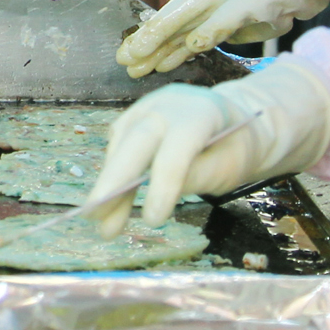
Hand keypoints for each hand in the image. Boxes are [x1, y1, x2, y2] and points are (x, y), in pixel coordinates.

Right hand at [89, 58, 329, 234]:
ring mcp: (146, 107)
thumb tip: (157, 195)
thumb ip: (197, 176)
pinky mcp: (133, 118)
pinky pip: (119, 145)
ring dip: (110, 186)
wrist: (235, 119)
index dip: (163, 184)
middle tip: (95, 213)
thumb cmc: (235, 147)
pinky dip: (115, 176)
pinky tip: (113, 203)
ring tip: (104, 224)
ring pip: (122, 145)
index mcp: (199, 112)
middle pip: (136, 140)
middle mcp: (166, 104)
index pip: (176, 149)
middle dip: (114, 179)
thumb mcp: (229, 167)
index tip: (152, 220)